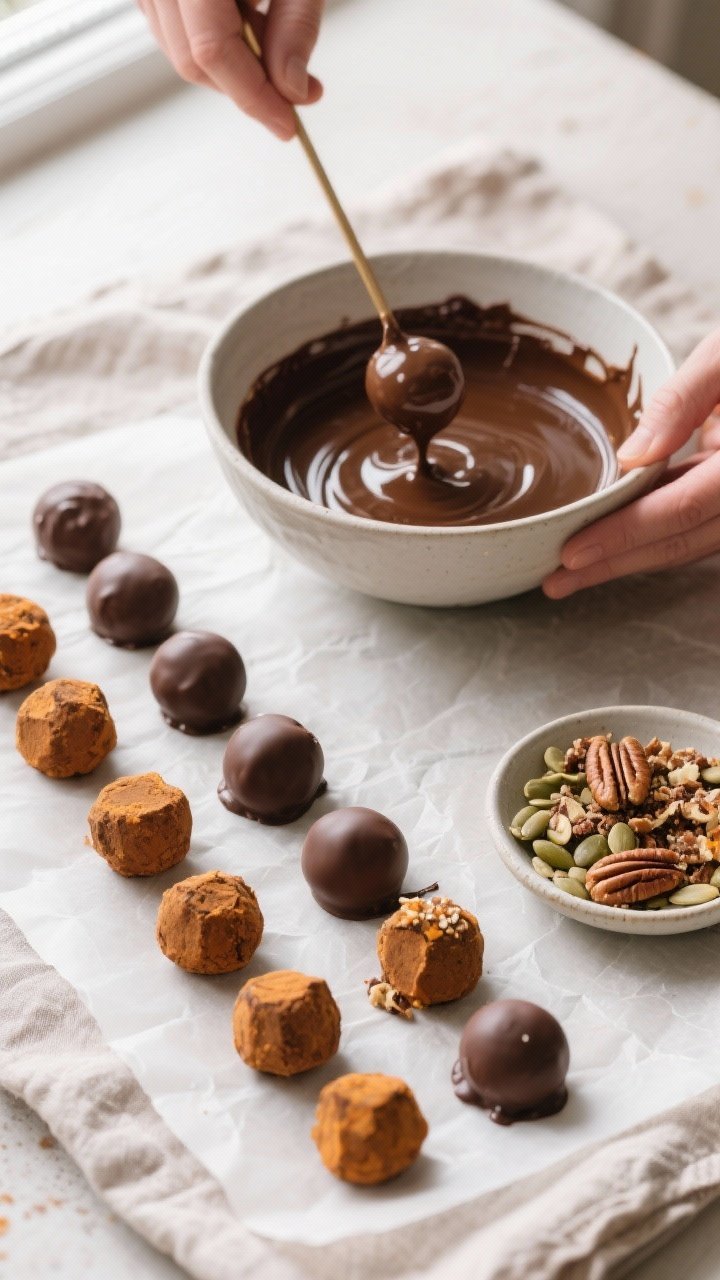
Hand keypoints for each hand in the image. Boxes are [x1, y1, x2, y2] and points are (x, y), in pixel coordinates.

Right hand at [138, 0, 324, 138]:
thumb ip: (295, 27)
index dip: (253, 94)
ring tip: (272, 33)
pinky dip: (212, 40)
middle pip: (190, 58)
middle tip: (296, 89)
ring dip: (230, 64)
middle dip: (244, 86)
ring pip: (178, 49)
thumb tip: (291, 91)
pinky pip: (172, 29)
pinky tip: (247, 19)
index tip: (287, 123)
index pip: (211, 50)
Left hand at [543, 330, 719, 597]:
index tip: (573, 553)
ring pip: (691, 542)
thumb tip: (631, 457)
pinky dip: (653, 535)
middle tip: (556, 582)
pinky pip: (696, 524)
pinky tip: (610, 542)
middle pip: (685, 541)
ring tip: (572, 573)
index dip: (628, 535)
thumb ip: (681, 401)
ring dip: (632, 558)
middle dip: (618, 564)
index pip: (684, 508)